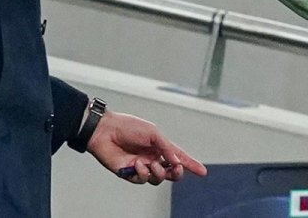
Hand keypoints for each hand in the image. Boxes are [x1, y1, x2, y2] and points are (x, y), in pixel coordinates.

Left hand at [87, 109, 206, 184]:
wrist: (105, 131)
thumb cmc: (128, 127)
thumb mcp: (153, 133)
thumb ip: (167, 148)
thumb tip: (176, 163)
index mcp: (159, 146)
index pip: (178, 157)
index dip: (191, 164)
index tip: (202, 172)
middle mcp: (152, 157)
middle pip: (171, 173)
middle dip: (177, 173)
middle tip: (176, 169)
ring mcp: (141, 166)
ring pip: (158, 179)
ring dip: (158, 173)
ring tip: (152, 164)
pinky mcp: (129, 173)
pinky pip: (142, 180)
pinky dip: (142, 173)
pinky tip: (136, 163)